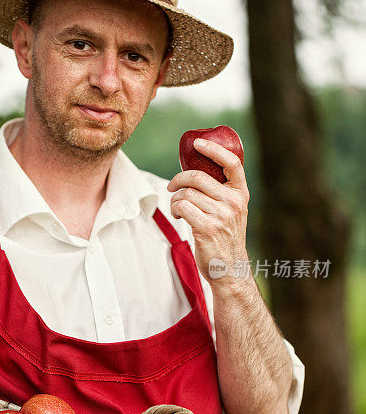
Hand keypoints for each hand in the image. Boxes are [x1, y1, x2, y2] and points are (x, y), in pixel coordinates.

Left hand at [167, 137, 249, 282]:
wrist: (230, 269)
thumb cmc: (226, 237)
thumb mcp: (232, 211)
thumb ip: (222, 193)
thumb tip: (194, 173)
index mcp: (241, 194)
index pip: (232, 163)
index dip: (213, 149)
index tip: (197, 144)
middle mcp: (234, 202)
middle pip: (198, 177)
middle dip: (179, 179)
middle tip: (172, 186)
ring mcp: (221, 215)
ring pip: (187, 193)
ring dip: (176, 199)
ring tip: (179, 209)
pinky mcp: (206, 227)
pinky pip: (182, 206)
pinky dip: (176, 209)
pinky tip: (180, 216)